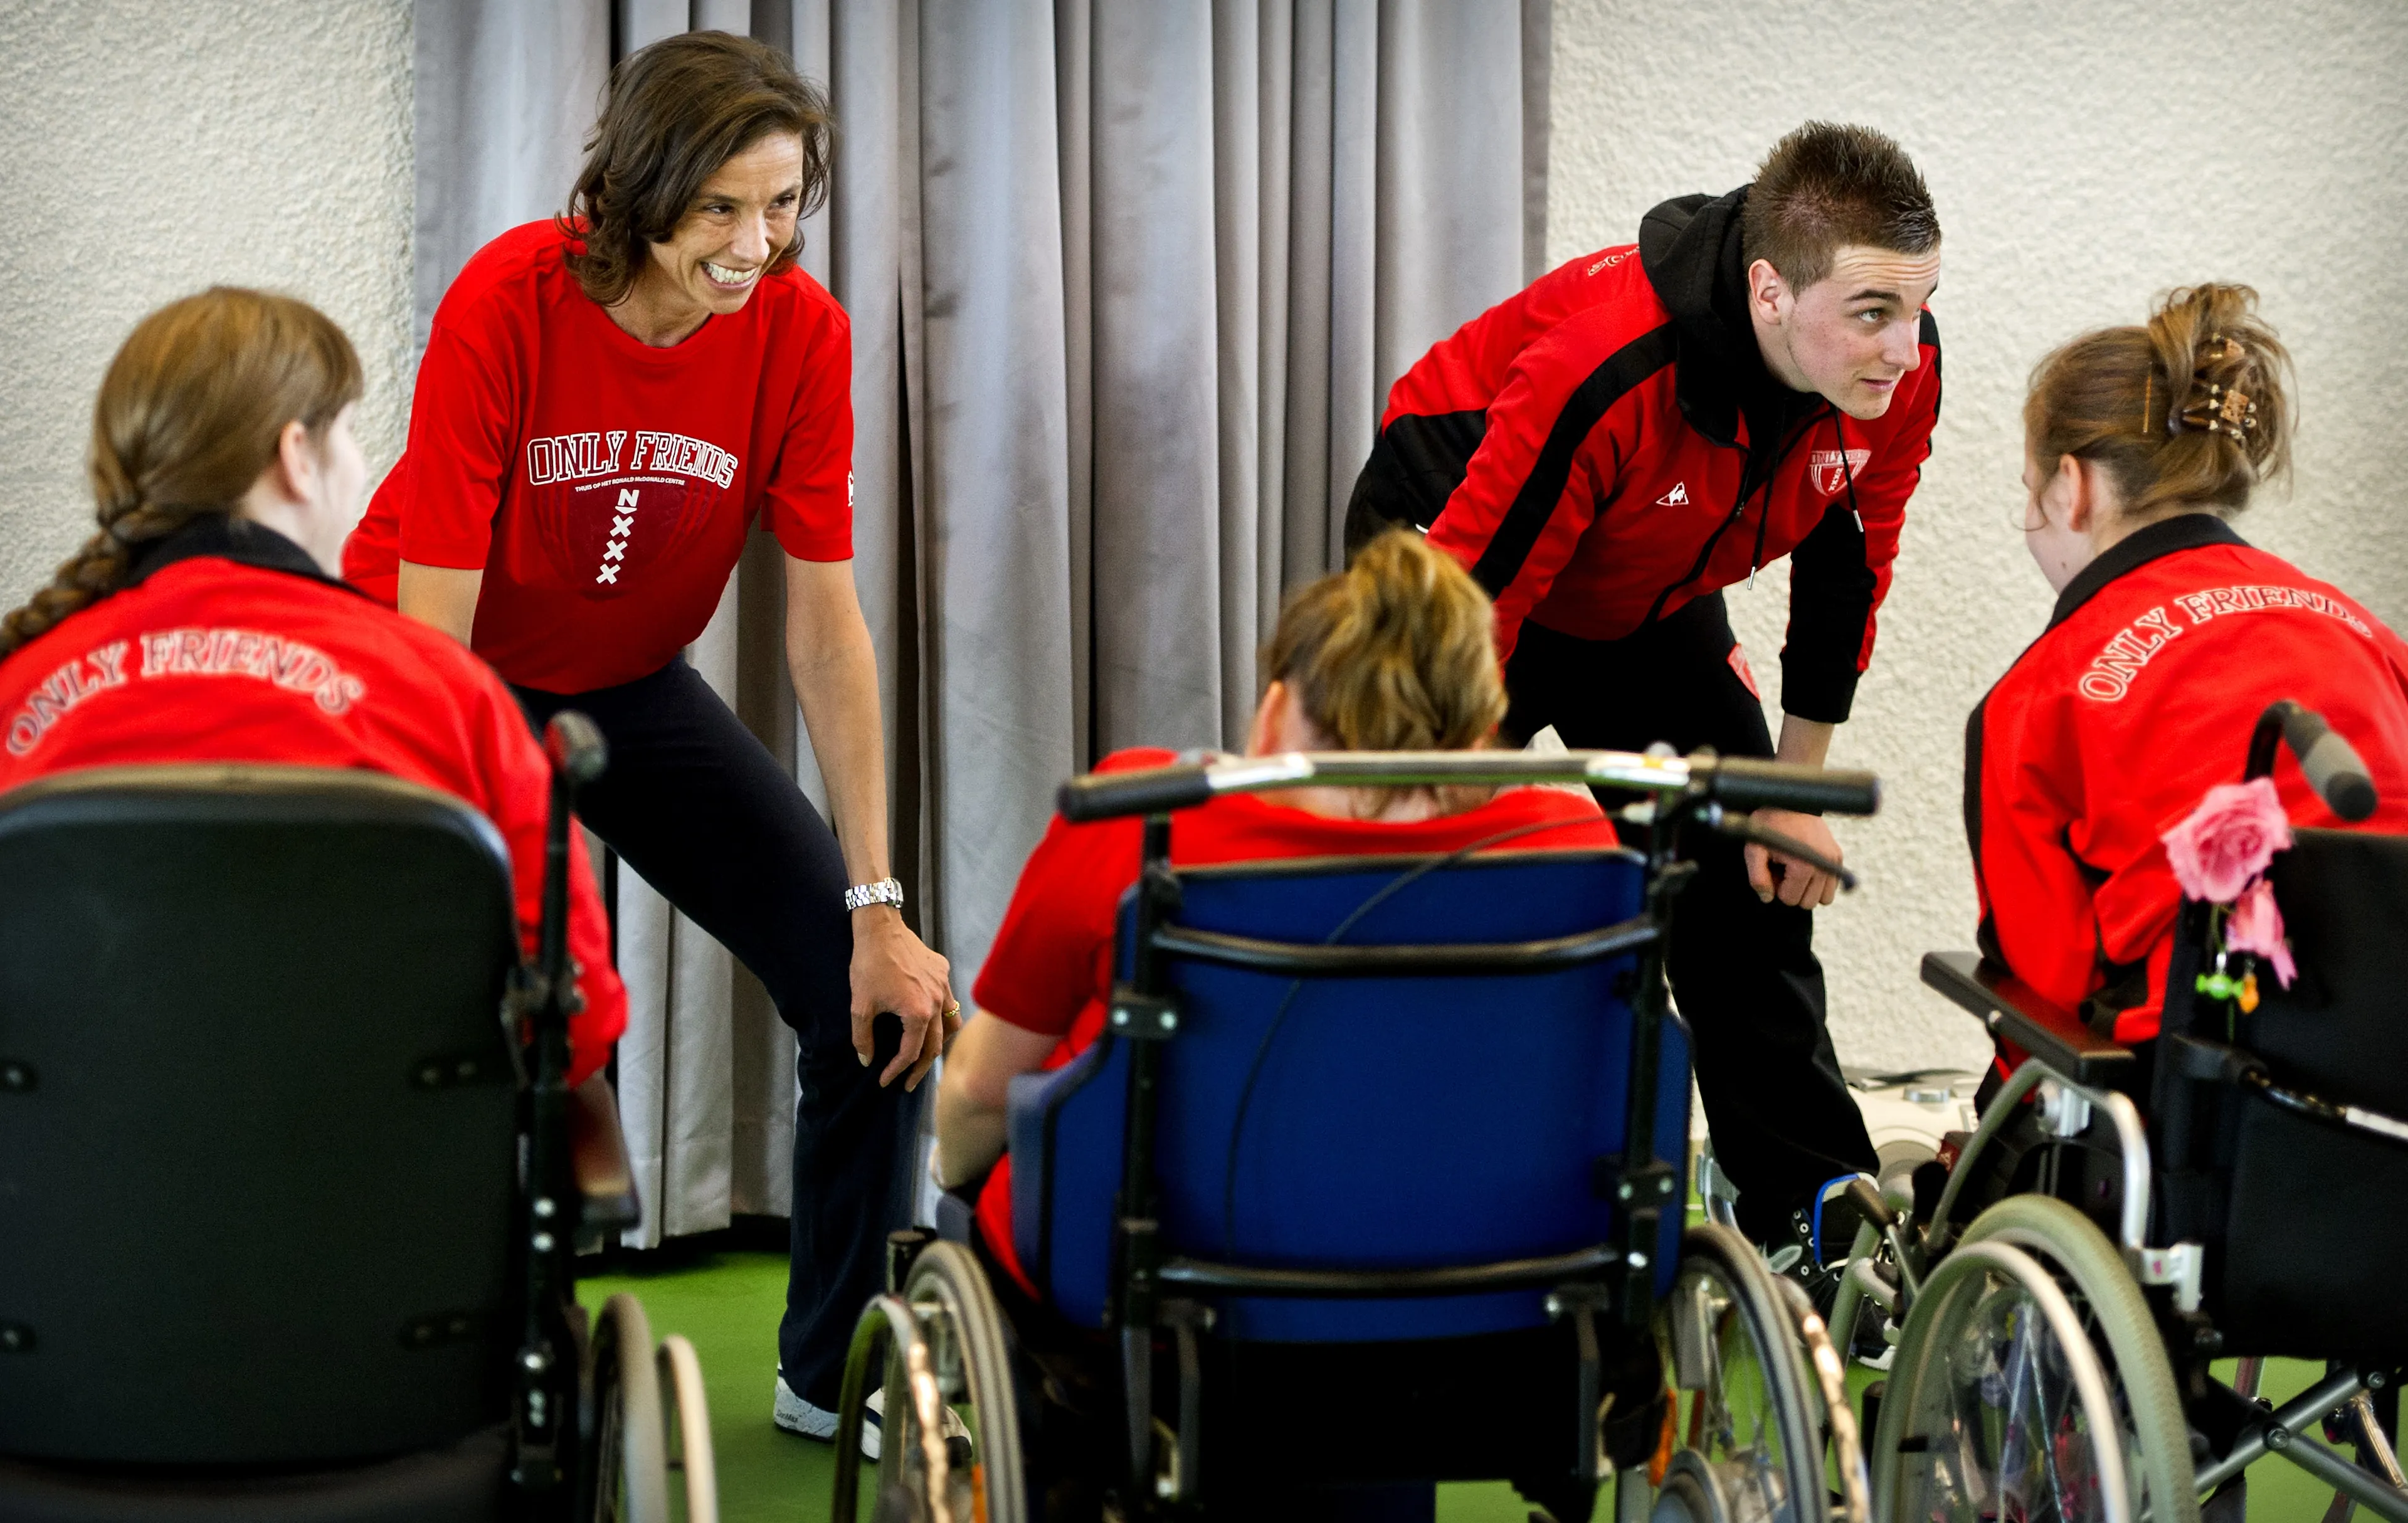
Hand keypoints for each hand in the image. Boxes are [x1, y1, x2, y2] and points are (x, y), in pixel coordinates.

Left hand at [848, 907, 957, 1089]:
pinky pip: (948, 1000)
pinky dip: (941, 1014)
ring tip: (925, 1052)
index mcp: (918, 1013)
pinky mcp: (942, 971)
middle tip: (908, 1083)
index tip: (883, 1080)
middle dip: (920, 1069)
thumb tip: (866, 1060)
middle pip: (935, 1046)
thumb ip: (863, 1037)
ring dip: (939, 1043)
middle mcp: (936, 1001)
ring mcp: (943, 985)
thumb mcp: (860, 1005)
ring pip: (951, 1024)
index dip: (896, 1071)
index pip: (911, 1052)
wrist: (880, 926)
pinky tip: (927, 1015)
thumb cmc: (868, 964)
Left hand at [1744, 808, 1843, 908]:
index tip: (1773, 868)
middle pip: (1808, 902)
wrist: (1789, 801)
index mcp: (1804, 866)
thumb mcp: (1754, 849)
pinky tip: (1805, 865)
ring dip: (1807, 888)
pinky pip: (1832, 886)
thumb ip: (1758, 878)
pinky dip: (1819, 882)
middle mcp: (1824, 865)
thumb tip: (1767, 898)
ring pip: (1824, 898)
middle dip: (1792, 890)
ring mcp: (1834, 860)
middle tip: (1782, 868)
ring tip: (1794, 867)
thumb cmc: (1768, 825)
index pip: (1790, 900)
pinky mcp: (1838, 856)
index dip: (1777, 888)